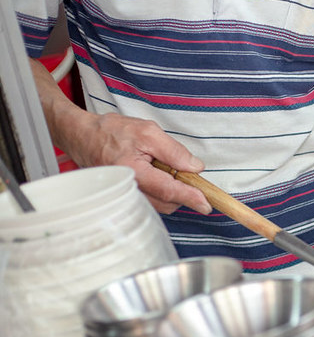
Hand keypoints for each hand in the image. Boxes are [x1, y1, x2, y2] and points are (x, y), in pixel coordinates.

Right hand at [61, 113, 211, 214]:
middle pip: (167, 202)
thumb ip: (174, 151)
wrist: (83, 136)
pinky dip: (162, 192)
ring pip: (161, 204)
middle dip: (182, 191)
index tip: (206, 204)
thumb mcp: (148, 131)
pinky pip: (152, 202)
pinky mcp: (128, 198)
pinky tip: (157, 175)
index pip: (168, 190)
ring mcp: (127, 196)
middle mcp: (129, 189)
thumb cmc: (111, 131)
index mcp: (133, 172)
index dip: (190, 197)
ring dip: (172, 191)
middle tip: (183, 171)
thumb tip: (195, 168)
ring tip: (161, 167)